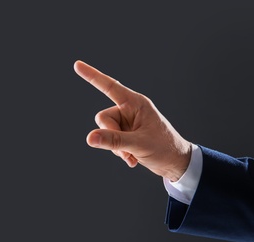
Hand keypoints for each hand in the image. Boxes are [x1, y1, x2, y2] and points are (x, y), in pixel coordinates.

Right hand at [74, 60, 191, 180]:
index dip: (92, 76)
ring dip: (115, 147)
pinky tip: (132, 160)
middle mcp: (129, 110)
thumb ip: (113, 141)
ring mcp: (127, 123)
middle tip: (126, 149)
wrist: (176, 163)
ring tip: (132, 155)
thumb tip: (89, 138)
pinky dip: (119, 151)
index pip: (110, 87)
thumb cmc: (164, 148)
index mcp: (136, 103)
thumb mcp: (138, 144)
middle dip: (110, 136)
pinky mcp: (125, 134)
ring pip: (105, 131)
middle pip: (103, 118)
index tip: (77, 65)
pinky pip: (110, 140)